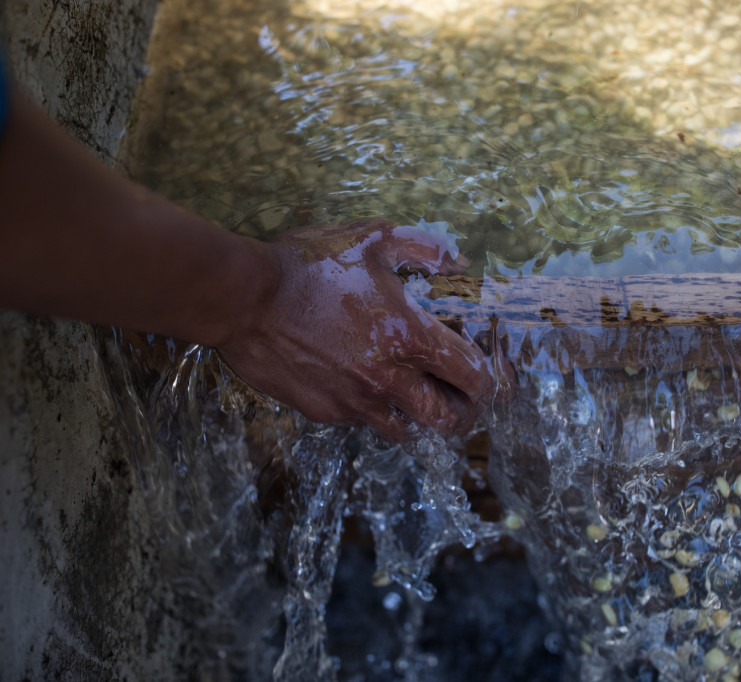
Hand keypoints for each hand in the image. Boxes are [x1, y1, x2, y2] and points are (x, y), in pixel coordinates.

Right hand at [217, 219, 495, 440]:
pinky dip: (373, 411)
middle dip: (462, 413)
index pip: (471, 377)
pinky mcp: (325, 412)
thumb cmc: (309, 264)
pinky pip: (362, 422)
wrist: (243, 298)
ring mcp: (355, 401)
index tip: (490, 380)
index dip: (489, 383)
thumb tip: (460, 259)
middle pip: (447, 419)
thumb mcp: (372, 237)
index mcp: (409, 337)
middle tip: (460, 400)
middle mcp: (388, 378)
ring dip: (417, 417)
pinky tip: (364, 386)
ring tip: (415, 397)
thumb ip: (424, 247)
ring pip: (406, 431)